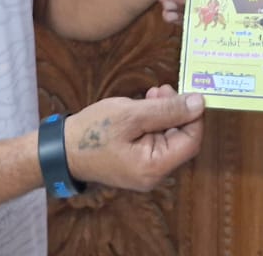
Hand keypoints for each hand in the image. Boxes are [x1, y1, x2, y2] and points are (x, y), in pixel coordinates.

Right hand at [62, 85, 205, 191]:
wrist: (62, 149)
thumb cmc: (94, 131)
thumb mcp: (131, 114)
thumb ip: (167, 109)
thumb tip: (199, 103)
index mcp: (155, 166)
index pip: (192, 141)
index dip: (194, 115)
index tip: (187, 92)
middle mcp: (154, 174)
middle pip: (181, 139)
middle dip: (177, 111)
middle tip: (163, 88)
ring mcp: (146, 170)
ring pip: (169, 137)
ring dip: (165, 113)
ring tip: (153, 93)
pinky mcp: (137, 163)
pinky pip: (155, 141)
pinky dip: (154, 121)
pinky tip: (146, 105)